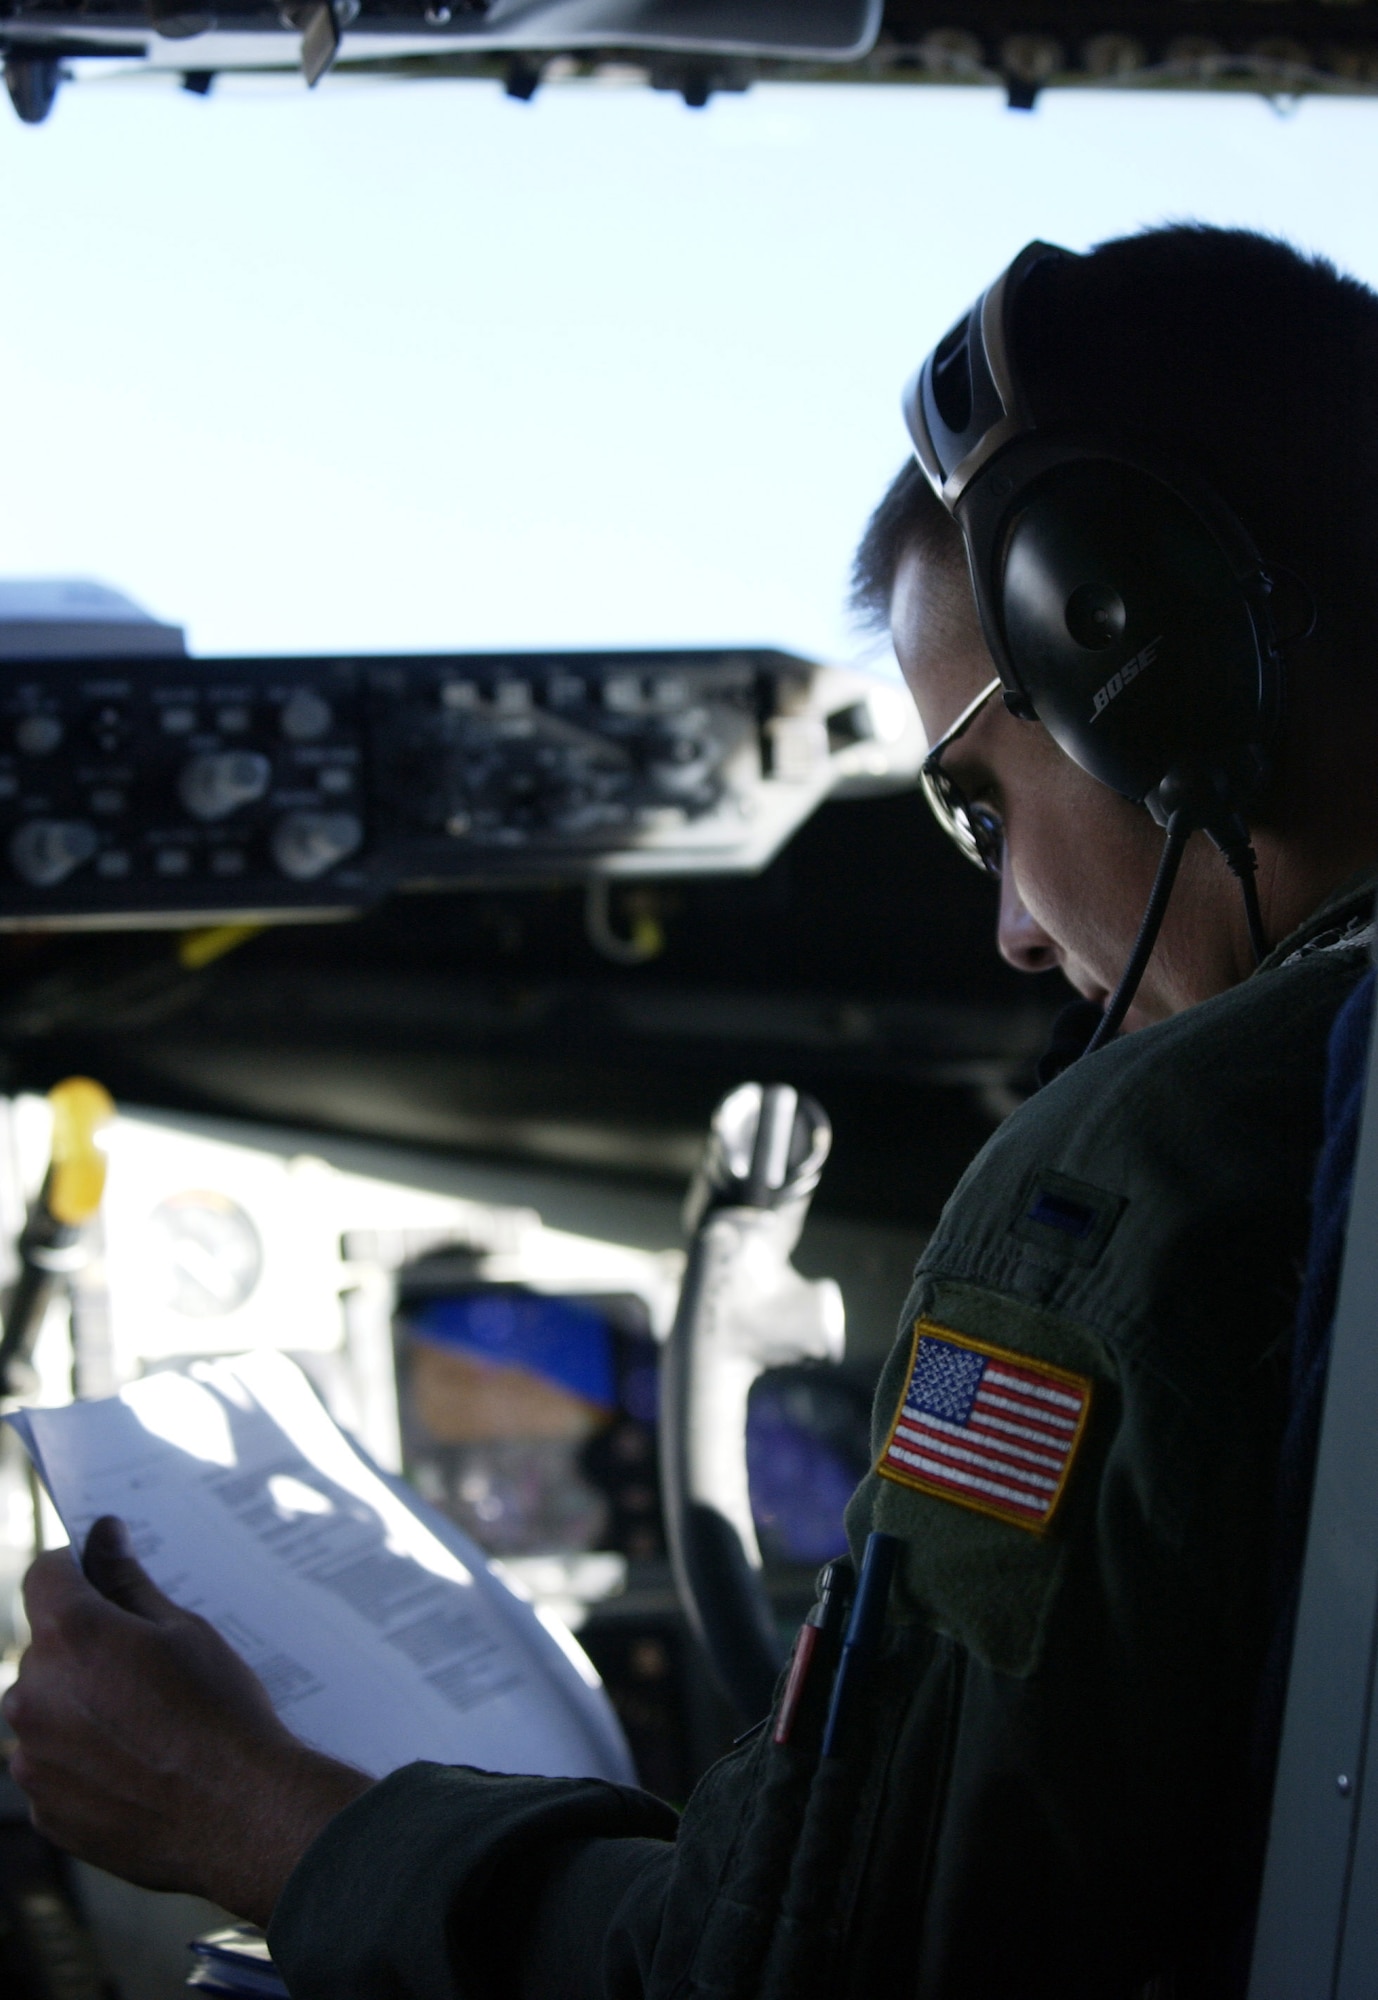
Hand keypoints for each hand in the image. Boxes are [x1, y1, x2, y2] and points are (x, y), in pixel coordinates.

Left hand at [1, 1516, 372, 1925]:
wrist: (237, 1813)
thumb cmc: (219, 1713)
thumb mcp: (184, 1631)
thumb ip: (127, 1581)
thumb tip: (102, 1535)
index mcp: (69, 1636)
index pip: (45, 1575)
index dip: (77, 1568)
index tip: (104, 1576)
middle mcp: (33, 1693)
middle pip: (46, 1648)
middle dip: (85, 1648)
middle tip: (145, 1667)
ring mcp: (32, 1757)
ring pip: (47, 1709)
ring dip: (79, 1706)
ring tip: (146, 1725)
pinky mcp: (43, 1809)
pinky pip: (53, 1765)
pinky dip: (83, 1759)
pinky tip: (136, 1766)